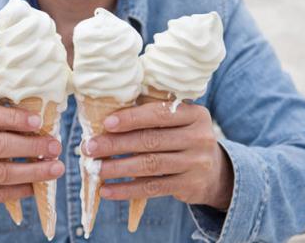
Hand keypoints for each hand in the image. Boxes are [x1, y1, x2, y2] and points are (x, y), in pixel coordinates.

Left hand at [83, 102, 233, 209]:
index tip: (106, 123)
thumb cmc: (182, 138)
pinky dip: (127, 190)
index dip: (132, 118)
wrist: (215, 172)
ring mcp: (196, 163)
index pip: (159, 114)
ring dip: (118, 168)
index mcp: (194, 114)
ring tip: (95, 169)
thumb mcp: (178, 121)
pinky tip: (108, 190)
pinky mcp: (189, 186)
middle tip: (90, 147)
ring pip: (150, 165)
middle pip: (150, 140)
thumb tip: (106, 119)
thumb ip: (151, 114)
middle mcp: (199, 137)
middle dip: (116, 144)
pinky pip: (152, 188)